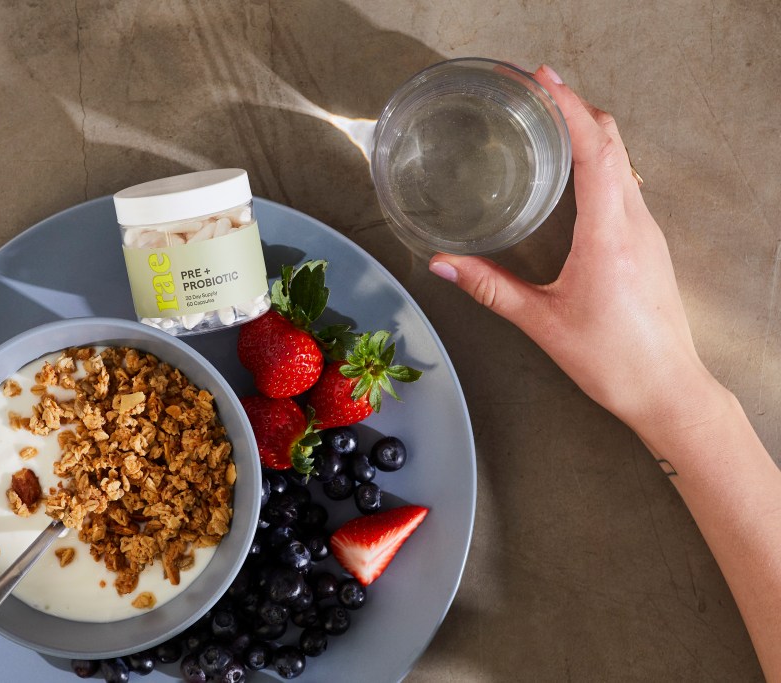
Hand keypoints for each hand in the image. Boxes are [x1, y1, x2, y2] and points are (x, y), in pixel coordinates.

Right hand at [429, 65, 720, 436]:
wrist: (669, 389)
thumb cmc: (614, 360)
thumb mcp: (542, 323)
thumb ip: (491, 288)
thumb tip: (444, 265)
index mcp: (609, 233)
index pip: (594, 149)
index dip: (567, 107)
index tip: (541, 79)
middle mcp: (635, 222)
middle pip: (612, 142)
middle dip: (575, 107)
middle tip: (535, 90)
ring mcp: (647, 231)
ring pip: (622, 160)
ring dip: (588, 132)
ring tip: (548, 120)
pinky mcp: (647, 244)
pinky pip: (625, 184)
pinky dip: (599, 161)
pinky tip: (573, 171)